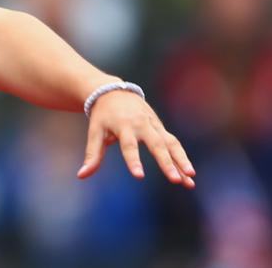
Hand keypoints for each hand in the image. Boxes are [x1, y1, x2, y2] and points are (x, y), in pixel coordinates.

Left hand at [77, 90, 194, 187]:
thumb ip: (92, 154)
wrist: (112, 90)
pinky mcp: (160, 126)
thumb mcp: (94, 131)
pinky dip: (182, 157)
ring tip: (190, 179)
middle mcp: (141, 124)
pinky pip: (174, 142)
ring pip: (170, 143)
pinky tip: (189, 174)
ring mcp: (153, 124)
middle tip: (175, 180)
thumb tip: (81, 176)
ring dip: (181, 161)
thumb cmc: (102, 115)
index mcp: (122, 125)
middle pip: (156, 145)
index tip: (139, 176)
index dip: (133, 160)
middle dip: (166, 163)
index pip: (128, 145)